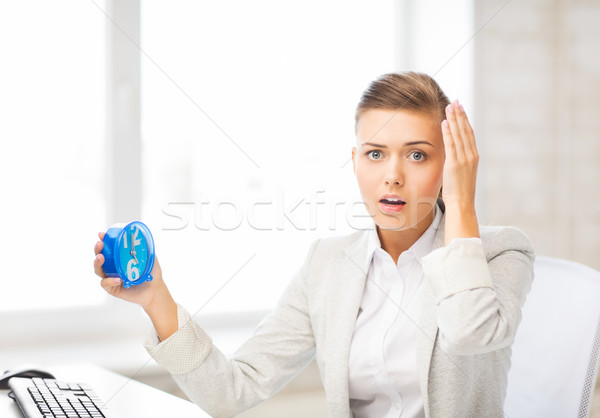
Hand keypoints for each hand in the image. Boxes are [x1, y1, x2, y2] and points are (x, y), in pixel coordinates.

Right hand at [94, 232, 177, 340]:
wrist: (155, 291)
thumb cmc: (152, 274)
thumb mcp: (151, 258)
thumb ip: (146, 249)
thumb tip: (143, 237)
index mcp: (119, 259)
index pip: (108, 248)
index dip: (103, 241)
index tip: (102, 234)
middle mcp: (113, 267)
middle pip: (99, 258)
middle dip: (97, 250)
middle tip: (100, 244)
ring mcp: (111, 278)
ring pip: (98, 270)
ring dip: (98, 263)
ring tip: (101, 257)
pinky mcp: (112, 289)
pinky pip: (106, 284)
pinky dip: (110, 281)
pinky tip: (117, 279)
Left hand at [441, 100, 479, 242]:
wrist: (462, 204)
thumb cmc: (459, 192)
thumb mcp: (461, 174)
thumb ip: (458, 162)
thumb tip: (452, 156)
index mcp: (473, 157)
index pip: (469, 134)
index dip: (465, 120)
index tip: (460, 109)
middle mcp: (471, 155)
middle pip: (465, 130)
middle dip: (460, 115)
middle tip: (455, 101)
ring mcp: (464, 159)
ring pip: (459, 134)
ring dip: (454, 119)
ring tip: (450, 106)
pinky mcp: (454, 164)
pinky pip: (451, 144)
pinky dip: (448, 132)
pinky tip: (445, 121)